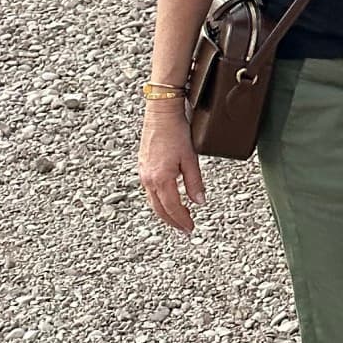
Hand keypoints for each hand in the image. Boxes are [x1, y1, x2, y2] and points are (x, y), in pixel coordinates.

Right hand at [137, 105, 204, 232]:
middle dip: (172, 221)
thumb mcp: (190, 158)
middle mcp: (148, 179)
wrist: (161, 113)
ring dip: (165, 212)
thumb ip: (194, 182)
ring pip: (153, 202)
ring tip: (178, 218)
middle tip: (185, 229)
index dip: (182, 220)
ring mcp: (143, 174)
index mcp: (161, 178)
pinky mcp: (142, 167)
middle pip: (159, 209)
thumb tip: (199, 202)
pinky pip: (149, 191)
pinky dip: (159, 200)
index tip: (190, 228)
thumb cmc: (176, 132)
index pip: (172, 208)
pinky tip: (167, 200)